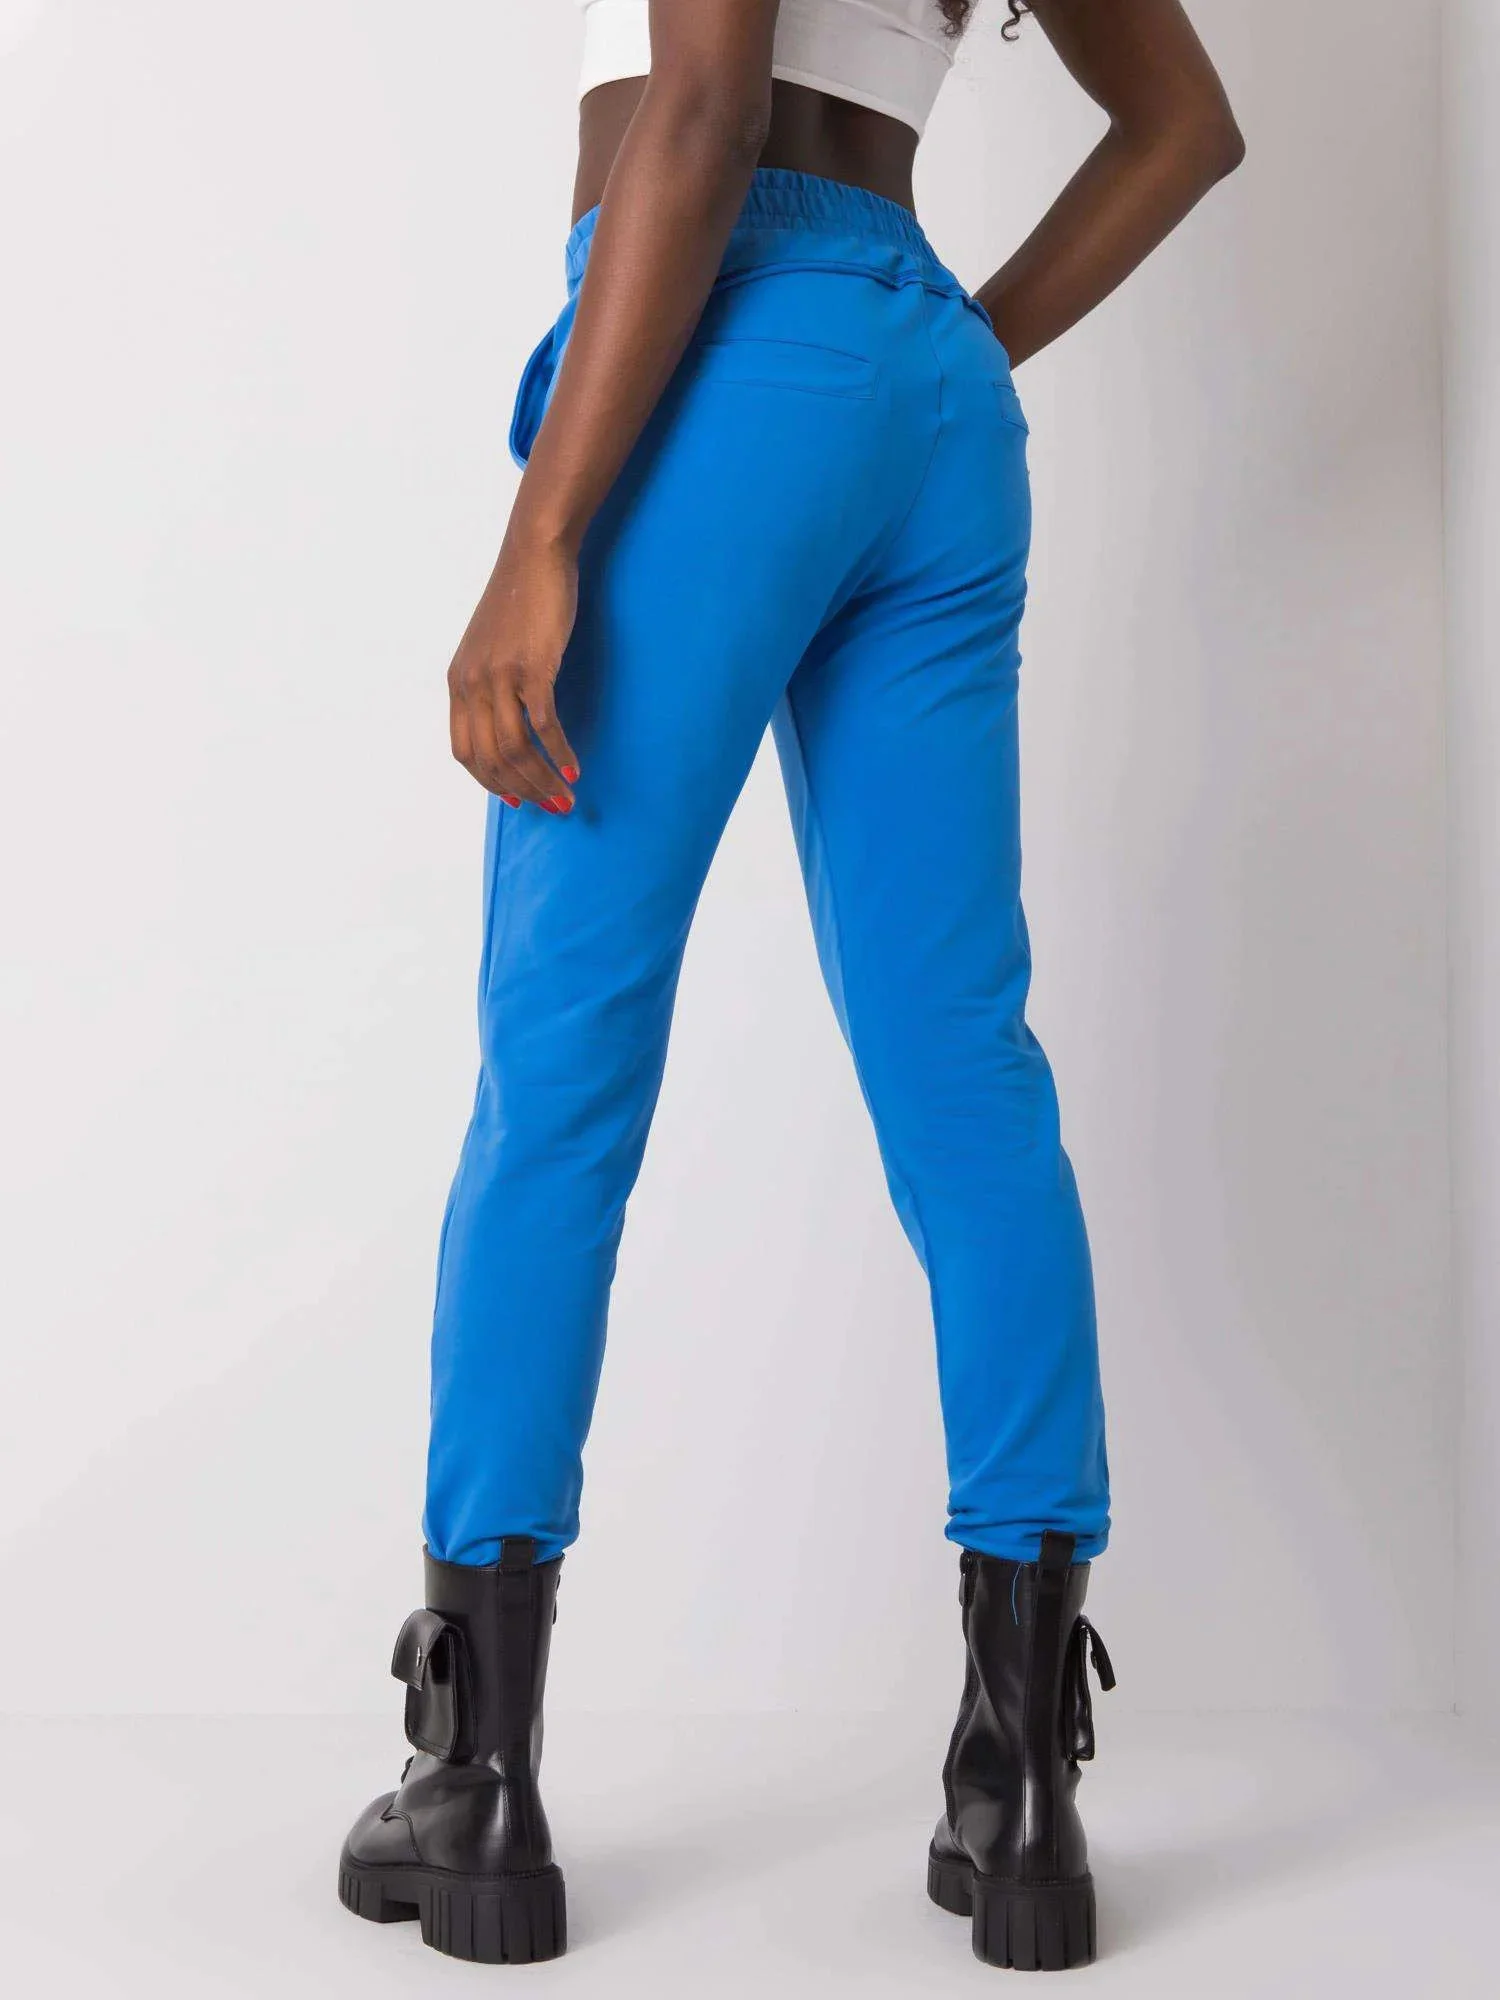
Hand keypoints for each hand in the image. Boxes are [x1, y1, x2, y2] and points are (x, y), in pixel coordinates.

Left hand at [447, 529, 581, 809]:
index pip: (465, 752)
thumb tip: (507, 724)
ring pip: (516, 749)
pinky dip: (559, 753)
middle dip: (522, 790)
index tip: (516, 799)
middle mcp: (472, 683)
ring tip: (566, 797)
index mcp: (458, 682)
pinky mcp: (532, 667)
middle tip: (552, 807)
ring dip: (542, 780)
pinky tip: (574, 767)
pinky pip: (544, 725)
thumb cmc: (519, 600)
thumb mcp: (490, 648)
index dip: (489, 783)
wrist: (534, 555)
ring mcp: (500, 676)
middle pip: (492, 758)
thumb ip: (490, 686)